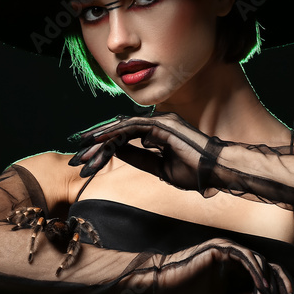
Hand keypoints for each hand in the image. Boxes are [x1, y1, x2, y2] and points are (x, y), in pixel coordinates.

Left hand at [68, 112, 223, 191]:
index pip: (125, 136)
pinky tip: (99, 141)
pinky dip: (115, 132)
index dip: (105, 145)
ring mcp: (160, 121)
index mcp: (158, 133)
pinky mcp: (162, 125)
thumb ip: (140, 158)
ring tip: (83, 148)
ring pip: (123, 126)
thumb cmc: (193, 171)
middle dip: (97, 142)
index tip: (87, 157)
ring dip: (102, 137)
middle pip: (120, 129)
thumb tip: (117, 153)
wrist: (215, 170)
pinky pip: (133, 127)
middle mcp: (158, 123)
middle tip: (77, 154)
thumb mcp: (160, 168)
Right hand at [130, 237, 293, 293]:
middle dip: (280, 283)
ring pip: (259, 260)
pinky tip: (261, 288)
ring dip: (268, 281)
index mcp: (236, 268)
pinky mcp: (221, 248)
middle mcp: (235, 255)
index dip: (279, 285)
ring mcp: (228, 249)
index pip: (265, 271)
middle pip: (267, 264)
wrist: (165, 287)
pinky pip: (245, 257)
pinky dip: (256, 273)